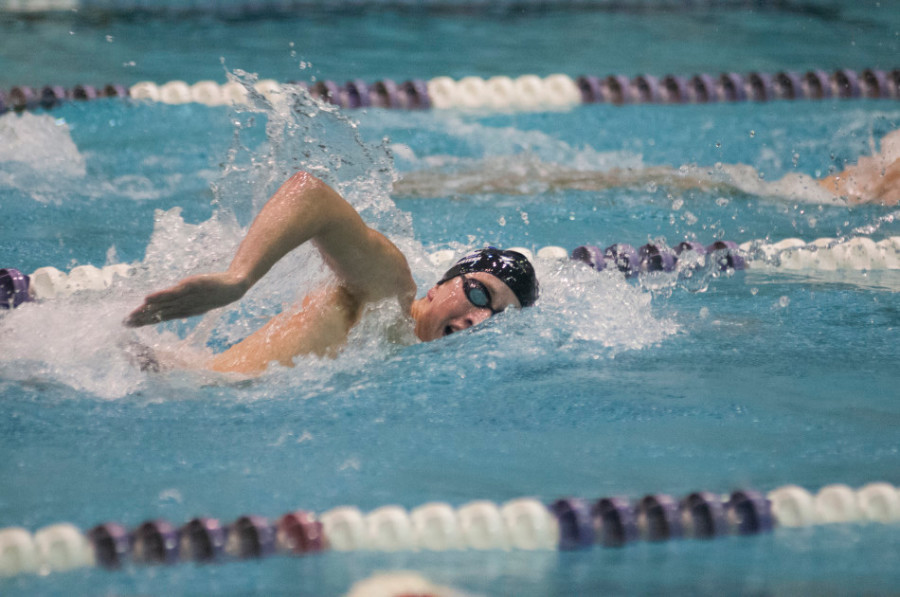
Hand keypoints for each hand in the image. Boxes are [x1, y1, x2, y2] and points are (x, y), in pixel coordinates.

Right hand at [125, 272, 247, 326]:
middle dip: (141, 319)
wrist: (234, 287)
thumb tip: (166, 305)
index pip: (160, 317)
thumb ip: (180, 302)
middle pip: (159, 314)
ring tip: (131, 315)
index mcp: (183, 310)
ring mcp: (187, 298)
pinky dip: (160, 296)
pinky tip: (147, 298)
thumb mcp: (196, 300)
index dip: (145, 321)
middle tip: (124, 324)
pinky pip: (174, 293)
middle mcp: (183, 307)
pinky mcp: (191, 287)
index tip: (128, 325)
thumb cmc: (214, 293)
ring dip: (147, 310)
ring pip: (163, 306)